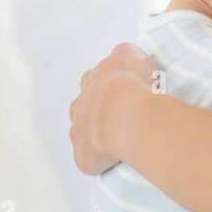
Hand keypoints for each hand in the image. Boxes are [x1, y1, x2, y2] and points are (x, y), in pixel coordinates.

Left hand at [69, 42, 159, 175]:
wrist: (123, 113)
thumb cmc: (132, 83)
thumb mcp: (133, 55)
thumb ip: (127, 56)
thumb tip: (126, 56)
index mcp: (92, 78)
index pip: (96, 77)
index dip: (110, 84)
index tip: (125, 89)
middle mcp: (81, 101)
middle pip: (85, 102)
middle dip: (99, 106)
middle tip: (122, 112)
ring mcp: (79, 127)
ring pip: (82, 127)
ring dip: (95, 129)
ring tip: (118, 134)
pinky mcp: (82, 152)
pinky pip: (88, 155)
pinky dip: (98, 155)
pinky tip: (114, 156)